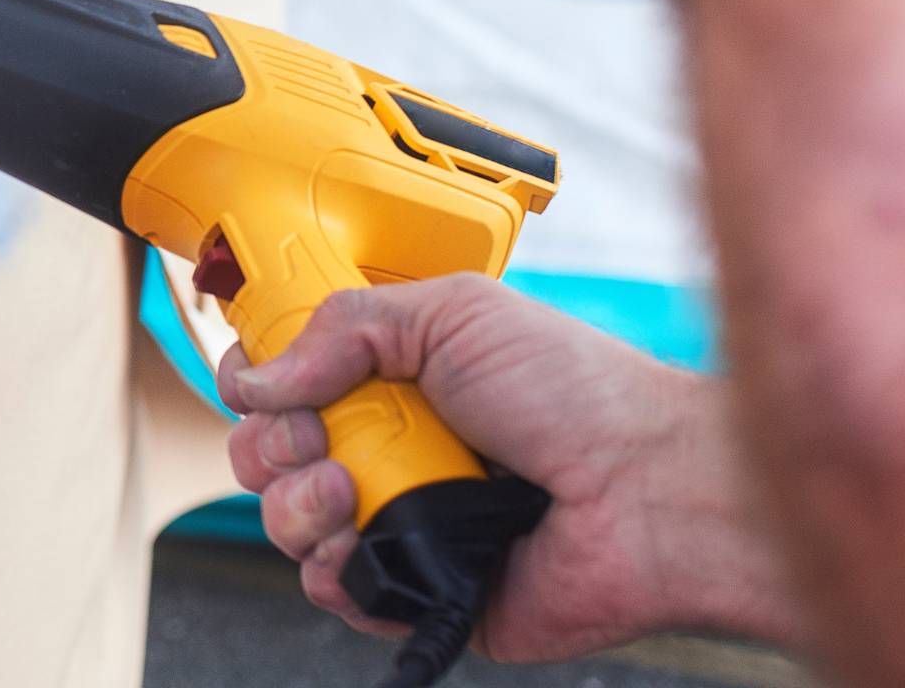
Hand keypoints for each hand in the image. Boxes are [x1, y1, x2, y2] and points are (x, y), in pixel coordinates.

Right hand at [218, 273, 792, 660]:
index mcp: (396, 379)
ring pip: (287, 522)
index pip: (289, 381)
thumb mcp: (454, 314)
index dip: (261, 382)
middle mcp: (391, 448)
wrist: (648, 490)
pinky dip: (331, 566)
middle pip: (271, 454)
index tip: (263, 380)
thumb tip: (256, 376)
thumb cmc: (578, 394)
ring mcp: (398, 519)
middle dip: (271, 445)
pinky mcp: (413, 588)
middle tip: (316, 436)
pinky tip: (365, 537)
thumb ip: (345, 326)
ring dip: (298, 503)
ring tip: (350, 487)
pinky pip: (330, 589)